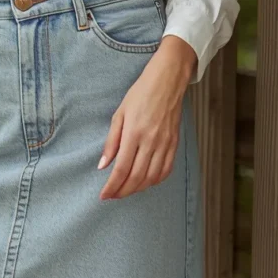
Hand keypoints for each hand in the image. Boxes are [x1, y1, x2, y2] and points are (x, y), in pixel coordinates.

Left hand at [97, 37, 195, 200]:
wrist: (167, 82)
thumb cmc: (140, 94)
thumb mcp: (120, 114)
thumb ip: (112, 141)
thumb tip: (103, 165)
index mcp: (134, 133)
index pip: (121, 169)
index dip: (112, 186)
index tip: (104, 195)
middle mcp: (151, 142)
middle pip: (136, 178)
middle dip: (123, 191)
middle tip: (113, 196)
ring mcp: (165, 144)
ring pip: (151, 178)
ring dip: (138, 188)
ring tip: (126, 190)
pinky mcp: (174, 144)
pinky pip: (166, 170)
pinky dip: (155, 180)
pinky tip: (146, 181)